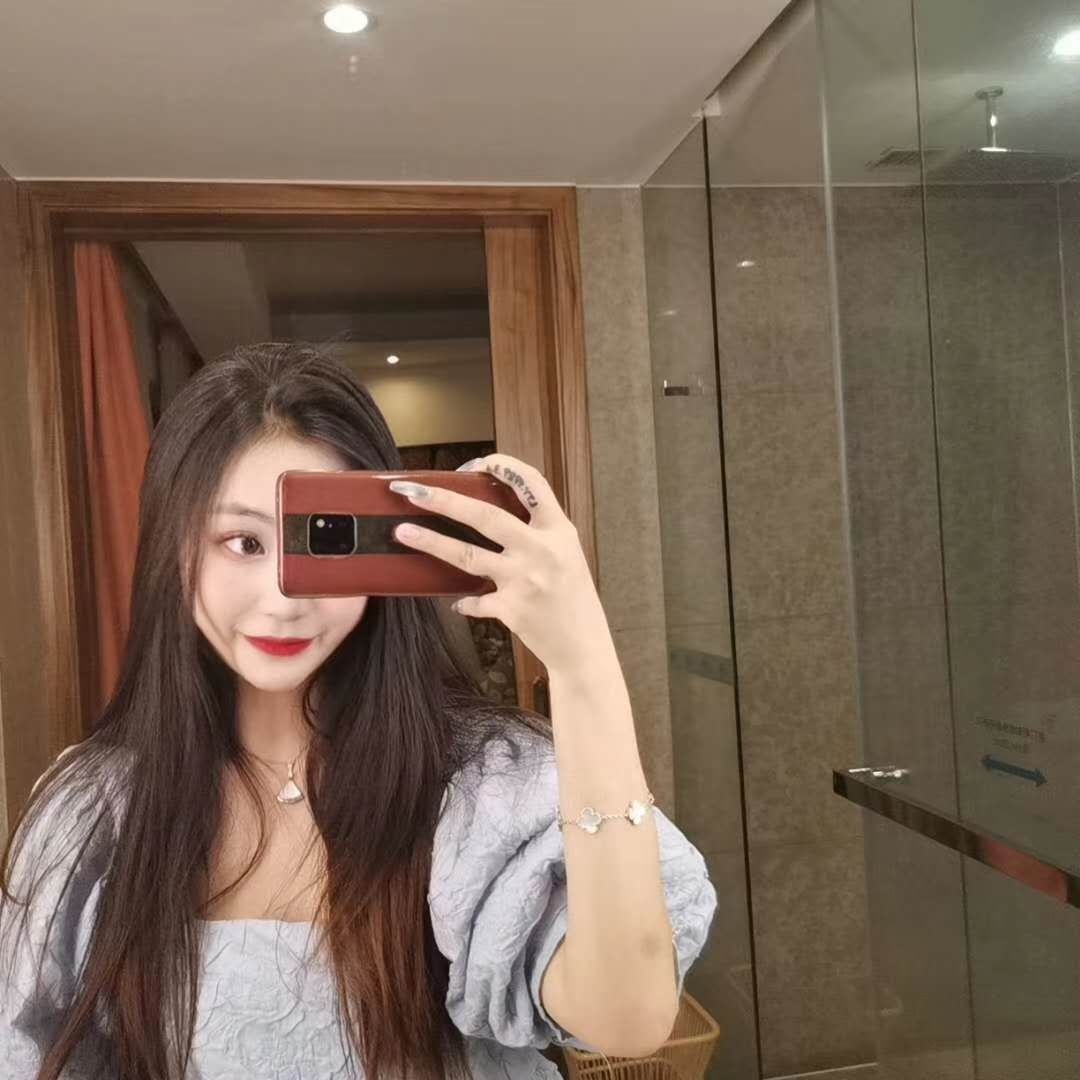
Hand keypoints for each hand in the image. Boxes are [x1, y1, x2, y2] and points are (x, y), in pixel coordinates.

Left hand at [388, 454, 610, 674]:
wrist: (584, 645)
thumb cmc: (574, 598)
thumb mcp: (567, 554)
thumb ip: (537, 533)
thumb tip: (491, 515)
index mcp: (559, 530)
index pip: (532, 484)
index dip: (505, 466)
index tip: (480, 462)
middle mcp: (541, 550)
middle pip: (486, 515)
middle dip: (445, 499)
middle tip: (413, 492)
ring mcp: (524, 579)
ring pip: (468, 555)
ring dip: (432, 542)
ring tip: (403, 532)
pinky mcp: (511, 608)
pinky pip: (475, 601)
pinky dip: (465, 602)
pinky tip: (458, 603)